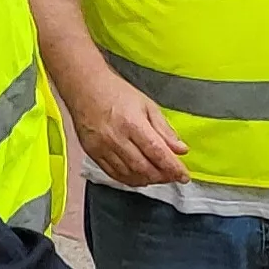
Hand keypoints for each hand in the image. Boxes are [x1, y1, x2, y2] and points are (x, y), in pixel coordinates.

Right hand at [61, 68, 189, 186]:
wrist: (85, 88)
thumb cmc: (116, 93)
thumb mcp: (147, 105)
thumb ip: (164, 129)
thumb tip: (180, 149)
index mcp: (132, 123)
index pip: (157, 152)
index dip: (173, 168)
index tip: (184, 176)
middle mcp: (116, 138)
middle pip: (144, 167)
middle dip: (162, 176)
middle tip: (172, 176)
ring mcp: (102, 147)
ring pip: (129, 174)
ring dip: (147, 180)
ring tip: (158, 177)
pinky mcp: (92, 153)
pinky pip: (113, 174)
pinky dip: (129, 180)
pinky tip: (139, 177)